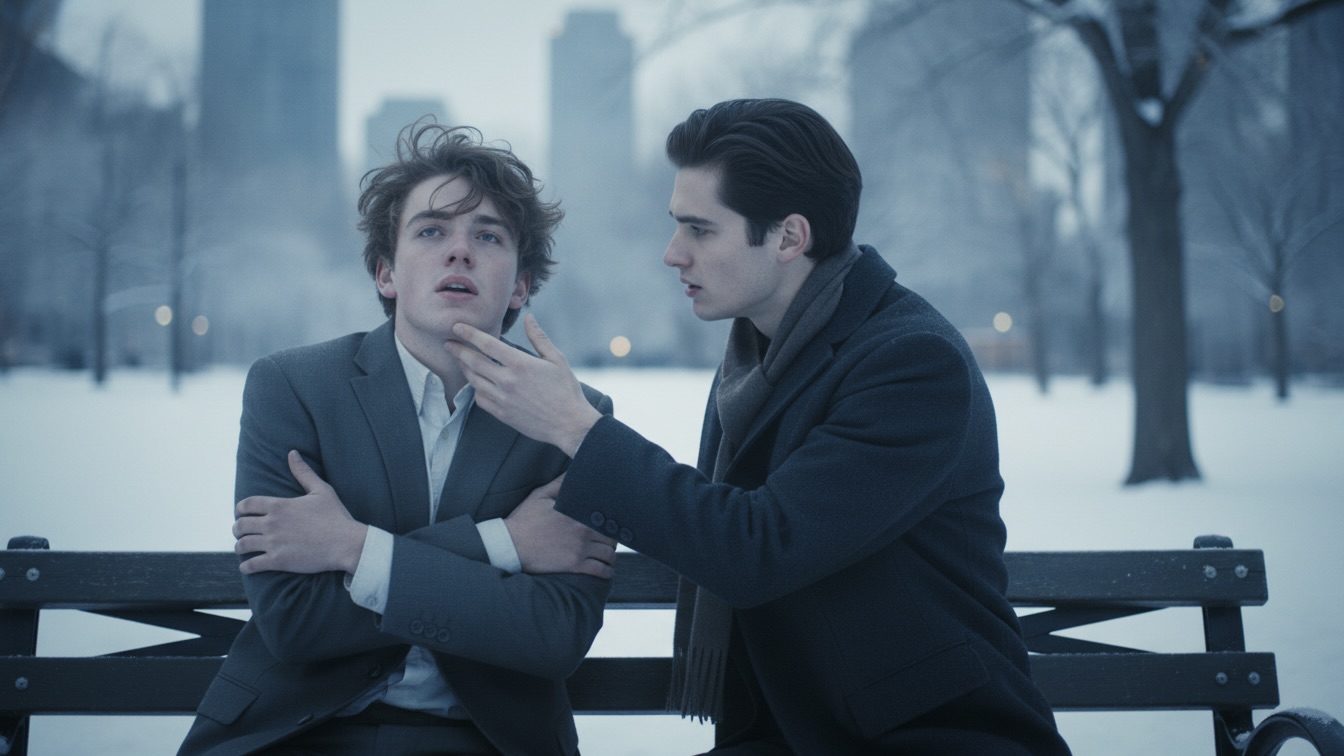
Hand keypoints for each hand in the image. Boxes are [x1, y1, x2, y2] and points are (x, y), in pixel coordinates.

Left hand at [233, 451, 368, 574]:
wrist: (346, 543)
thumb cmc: (335, 516)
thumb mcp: (321, 490)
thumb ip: (303, 472)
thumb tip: (292, 453)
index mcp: (279, 505)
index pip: (246, 504)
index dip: (240, 509)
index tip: (242, 514)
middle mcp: (272, 523)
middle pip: (240, 525)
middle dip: (237, 529)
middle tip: (241, 532)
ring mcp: (274, 543)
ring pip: (242, 545)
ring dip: (239, 547)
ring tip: (243, 549)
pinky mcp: (278, 561)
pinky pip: (252, 565)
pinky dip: (246, 566)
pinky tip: (248, 566)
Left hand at [447, 313, 601, 456]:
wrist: (569, 424)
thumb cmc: (566, 391)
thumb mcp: (557, 360)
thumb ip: (539, 338)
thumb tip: (529, 318)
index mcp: (520, 364)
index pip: (487, 344)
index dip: (469, 333)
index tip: (457, 326)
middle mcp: (507, 381)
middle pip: (473, 362)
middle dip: (457, 350)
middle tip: (448, 343)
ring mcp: (502, 399)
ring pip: (474, 380)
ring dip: (464, 368)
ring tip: (461, 361)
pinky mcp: (502, 414)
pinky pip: (480, 399)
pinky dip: (475, 389)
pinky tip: (477, 383)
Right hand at [505, 474, 616, 579]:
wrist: (511, 545)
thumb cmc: (524, 520)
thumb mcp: (540, 496)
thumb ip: (560, 483)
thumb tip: (573, 471)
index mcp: (578, 514)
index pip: (606, 518)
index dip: (611, 523)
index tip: (609, 526)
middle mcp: (583, 532)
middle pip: (612, 538)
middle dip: (612, 541)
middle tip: (609, 543)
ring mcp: (580, 550)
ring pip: (610, 555)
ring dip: (611, 557)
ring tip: (608, 557)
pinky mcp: (575, 566)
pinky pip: (601, 571)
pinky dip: (607, 572)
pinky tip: (606, 571)